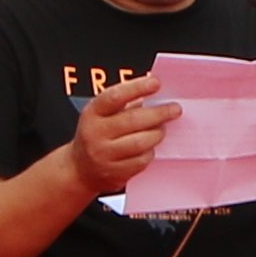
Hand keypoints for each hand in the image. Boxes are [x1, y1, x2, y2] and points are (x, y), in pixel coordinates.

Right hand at [65, 73, 176, 201]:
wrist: (80, 169)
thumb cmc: (97, 135)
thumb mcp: (102, 114)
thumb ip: (125, 104)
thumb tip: (155, 96)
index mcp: (92, 112)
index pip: (116, 96)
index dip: (137, 88)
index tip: (156, 83)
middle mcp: (95, 133)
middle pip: (133, 120)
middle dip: (159, 113)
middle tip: (175, 109)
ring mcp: (104, 155)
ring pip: (140, 142)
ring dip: (157, 134)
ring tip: (162, 129)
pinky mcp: (115, 173)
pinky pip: (141, 161)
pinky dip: (150, 152)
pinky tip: (150, 147)